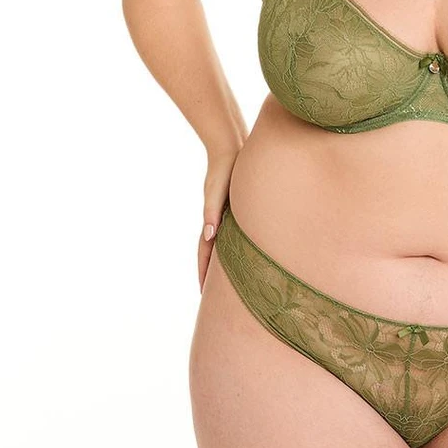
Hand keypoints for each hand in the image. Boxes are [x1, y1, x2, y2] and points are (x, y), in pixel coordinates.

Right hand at [197, 148, 238, 292]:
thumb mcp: (216, 191)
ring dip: (222, 264)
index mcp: (211, 220)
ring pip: (223, 246)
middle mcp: (218, 221)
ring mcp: (227, 216)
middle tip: (214, 299)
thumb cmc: (224, 170)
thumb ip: (212, 212)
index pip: (205, 253)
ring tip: (228, 283)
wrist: (231, 149)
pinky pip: (234, 235)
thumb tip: (208, 236)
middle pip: (212, 254)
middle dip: (212, 275)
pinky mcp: (237, 209)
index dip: (204, 274)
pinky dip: (234, 248)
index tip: (203, 294)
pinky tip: (244, 255)